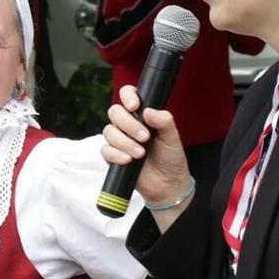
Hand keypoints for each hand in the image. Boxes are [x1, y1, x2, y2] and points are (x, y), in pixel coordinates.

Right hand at [101, 84, 190, 207]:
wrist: (167, 184)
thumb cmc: (171, 157)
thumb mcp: (172, 137)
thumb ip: (164, 121)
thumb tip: (148, 111)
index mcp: (142, 114)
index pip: (128, 95)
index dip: (128, 96)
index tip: (135, 106)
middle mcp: (128, 124)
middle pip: (115, 112)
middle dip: (128, 124)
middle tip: (145, 137)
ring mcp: (119, 140)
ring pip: (108, 131)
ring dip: (124, 142)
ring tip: (140, 154)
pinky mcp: (112, 156)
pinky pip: (105, 150)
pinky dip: (116, 154)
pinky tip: (128, 160)